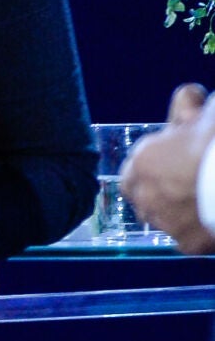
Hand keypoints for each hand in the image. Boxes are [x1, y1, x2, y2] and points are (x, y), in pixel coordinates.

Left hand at [122, 84, 214, 253]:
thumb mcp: (205, 113)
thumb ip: (190, 104)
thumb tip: (191, 95)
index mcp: (143, 162)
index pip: (133, 173)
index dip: (152, 171)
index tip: (172, 167)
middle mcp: (145, 195)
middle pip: (146, 200)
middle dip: (164, 194)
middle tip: (191, 185)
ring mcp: (166, 223)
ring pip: (166, 221)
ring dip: (179, 215)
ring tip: (206, 201)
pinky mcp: (189, 245)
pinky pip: (188, 240)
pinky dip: (200, 232)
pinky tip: (213, 219)